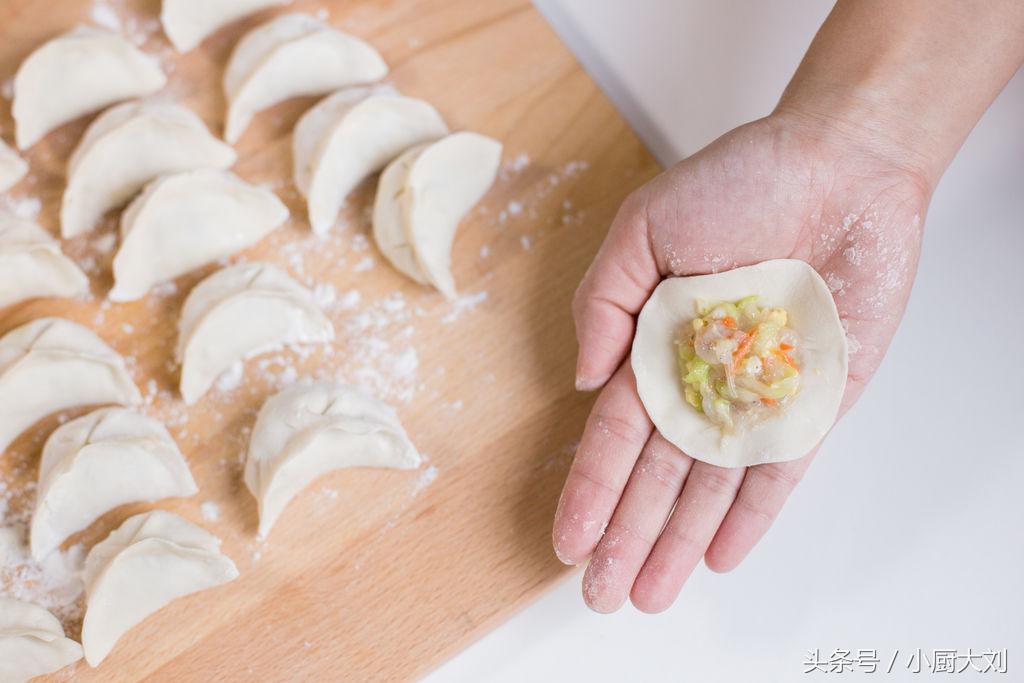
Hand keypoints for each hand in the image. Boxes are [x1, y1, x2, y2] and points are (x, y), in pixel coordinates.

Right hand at [552, 110, 930, 612]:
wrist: (839, 166)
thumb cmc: (738, 182)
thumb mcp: (642, 226)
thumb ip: (603, 302)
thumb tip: (581, 379)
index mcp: (652, 343)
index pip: (614, 432)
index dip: (591, 489)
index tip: (572, 541)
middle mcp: (700, 379)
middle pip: (656, 474)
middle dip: (629, 536)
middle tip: (605, 595)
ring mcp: (756, 395)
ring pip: (710, 484)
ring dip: (678, 540)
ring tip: (651, 594)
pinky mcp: (812, 400)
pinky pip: (780, 468)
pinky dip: (750, 514)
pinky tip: (719, 555)